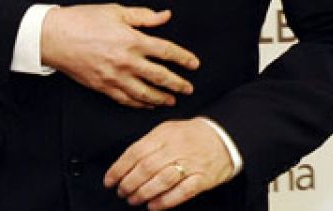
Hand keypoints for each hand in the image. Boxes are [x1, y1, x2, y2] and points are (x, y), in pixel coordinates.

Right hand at [40, 4, 198, 107]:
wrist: (55, 37)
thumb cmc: (84, 19)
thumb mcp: (116, 11)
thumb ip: (143, 16)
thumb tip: (165, 16)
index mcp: (133, 40)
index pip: (167, 51)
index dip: (184, 58)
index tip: (194, 64)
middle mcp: (127, 61)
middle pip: (161, 77)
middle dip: (178, 84)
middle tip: (189, 89)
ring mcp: (115, 77)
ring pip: (145, 94)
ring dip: (162, 98)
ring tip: (172, 100)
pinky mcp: (103, 87)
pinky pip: (126, 100)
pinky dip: (140, 104)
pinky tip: (147, 104)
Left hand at [105, 119, 235, 208]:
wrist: (223, 137)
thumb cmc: (190, 136)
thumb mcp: (167, 130)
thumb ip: (148, 143)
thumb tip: (125, 163)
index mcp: (164, 134)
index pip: (136, 152)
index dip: (119, 168)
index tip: (109, 181)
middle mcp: (176, 148)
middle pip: (147, 167)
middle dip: (129, 183)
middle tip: (121, 192)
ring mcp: (190, 163)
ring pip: (162, 180)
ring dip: (143, 193)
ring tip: (133, 200)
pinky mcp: (202, 178)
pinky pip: (182, 192)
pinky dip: (165, 201)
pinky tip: (153, 206)